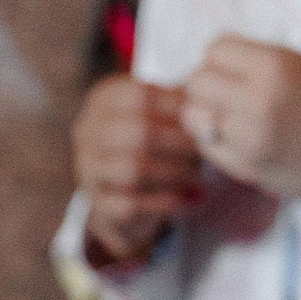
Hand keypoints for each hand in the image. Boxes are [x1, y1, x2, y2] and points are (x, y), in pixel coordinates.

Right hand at [73, 73, 203, 265]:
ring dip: (172, 173)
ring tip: (195, 174)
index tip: (202, 118)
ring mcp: (87, 167)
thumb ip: (180, 101)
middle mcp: (87, 132)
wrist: (119, 187)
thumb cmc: (148, 141)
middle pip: (138, 132)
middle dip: (179, 143)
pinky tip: (181, 198)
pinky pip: (129, 204)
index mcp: (102, 101)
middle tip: (203, 151)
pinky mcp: (96, 201)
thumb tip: (213, 99)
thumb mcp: (157, 112)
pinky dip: (161, 202)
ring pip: (132, 169)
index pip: (139, 95)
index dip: (177, 106)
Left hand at [181, 36, 300, 229]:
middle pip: (196, 82)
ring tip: (232, 116)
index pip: (215, 50)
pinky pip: (206, 148)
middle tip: (230, 92)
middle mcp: (256, 101)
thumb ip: (268, 64)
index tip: (238, 67)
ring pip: (193, 117)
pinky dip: (214, 141)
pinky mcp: (246, 169)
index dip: (224, 57)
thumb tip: (227, 65)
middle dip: (209, 84)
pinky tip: (239, 138)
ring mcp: (248, 139)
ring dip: (206, 113)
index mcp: (276, 67)